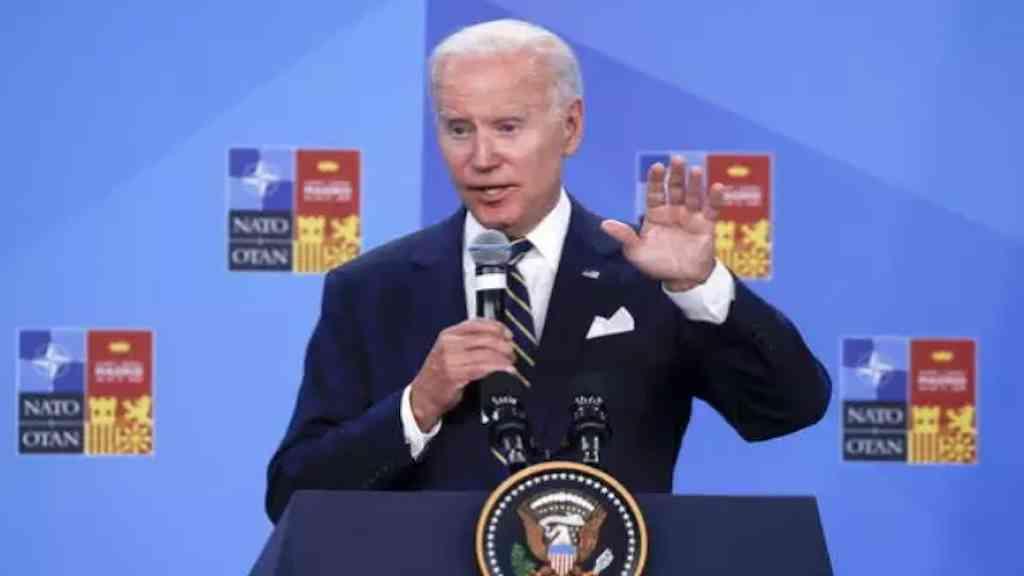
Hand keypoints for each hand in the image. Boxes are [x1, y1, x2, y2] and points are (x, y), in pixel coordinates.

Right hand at [409, 319, 515, 430]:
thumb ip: (467, 341)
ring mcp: (451, 359)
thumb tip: (495, 337)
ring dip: (503, 358)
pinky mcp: (455, 374)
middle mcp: (449, 344)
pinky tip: (506, 370)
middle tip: (512, 352)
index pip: (477, 323)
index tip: (508, 334)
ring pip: (486, 353)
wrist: (423, 396)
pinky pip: (483, 368)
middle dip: (504, 345)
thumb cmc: (438, 375)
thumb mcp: (448, 351)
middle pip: (485, 338)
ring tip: (511, 363)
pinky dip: (498, 368)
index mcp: (448, 334)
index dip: (497, 327)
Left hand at [601, 155, 724, 290]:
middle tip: (677, 160)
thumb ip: (624, 236)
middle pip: (675, 189)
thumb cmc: (656, 264)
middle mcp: (673, 211)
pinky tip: (717, 187)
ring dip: (695, 183)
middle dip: (676, 175)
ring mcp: (690, 216)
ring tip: (696, 170)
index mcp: (655, 213)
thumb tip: (604, 224)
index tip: (657, 167)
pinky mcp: (706, 224)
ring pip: (693, 195)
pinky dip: (715, 198)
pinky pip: (712, 209)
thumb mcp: (636, 251)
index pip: (655, 192)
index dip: (656, 180)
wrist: (681, 280)